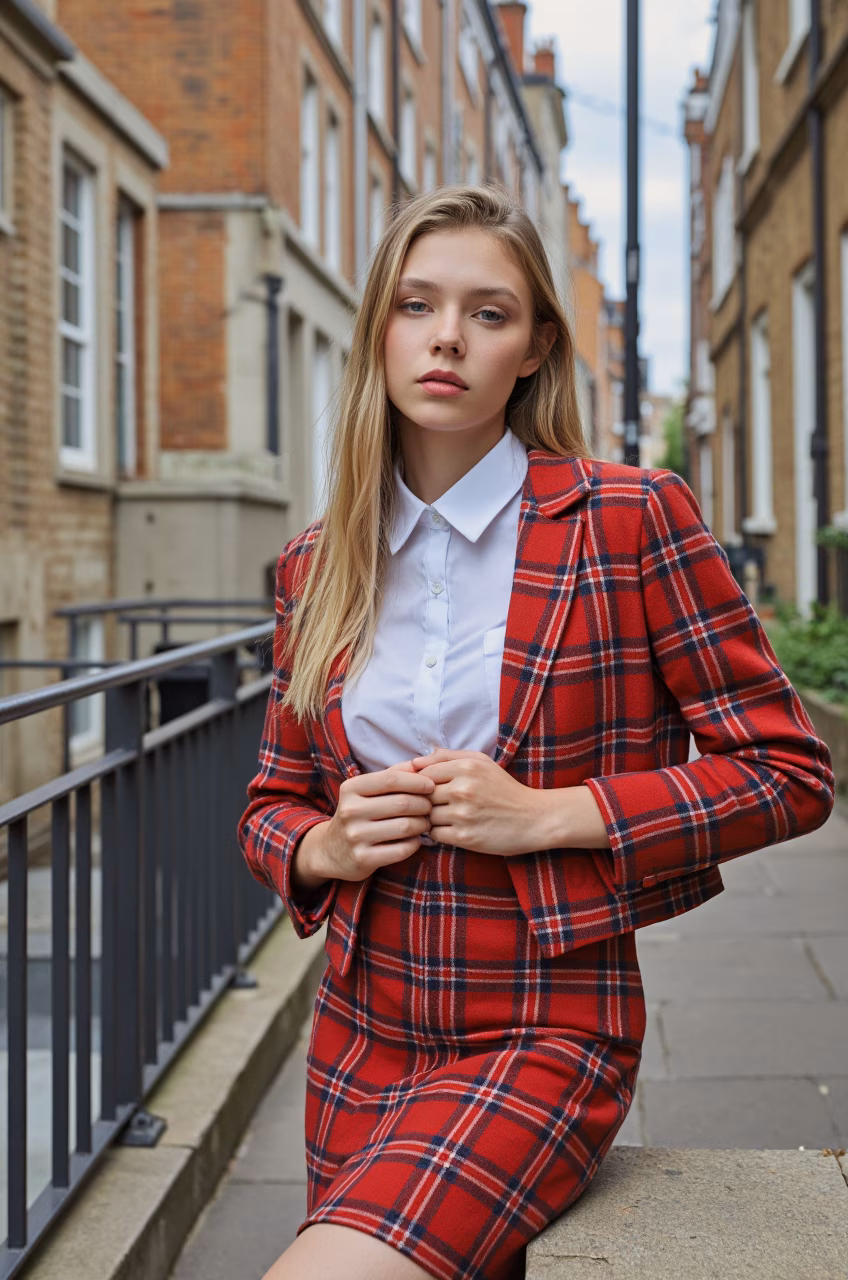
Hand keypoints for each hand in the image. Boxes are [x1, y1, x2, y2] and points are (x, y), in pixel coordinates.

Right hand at [306, 760, 435, 884]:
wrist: (331, 851)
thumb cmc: (358, 814)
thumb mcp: (367, 790)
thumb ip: (393, 774)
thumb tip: (420, 763)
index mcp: (351, 788)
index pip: (392, 780)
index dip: (417, 781)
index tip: (431, 786)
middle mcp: (350, 810)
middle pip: (402, 803)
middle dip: (424, 805)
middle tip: (430, 808)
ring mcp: (355, 836)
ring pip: (405, 826)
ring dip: (423, 824)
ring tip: (425, 823)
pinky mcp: (363, 859)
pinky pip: (402, 849)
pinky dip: (415, 843)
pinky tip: (414, 840)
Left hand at [410, 749, 548, 856]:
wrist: (533, 818)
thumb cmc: (504, 788)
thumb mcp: (481, 762)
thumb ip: (448, 756)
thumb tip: (416, 761)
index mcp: (466, 767)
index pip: (424, 773)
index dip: (423, 783)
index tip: (432, 789)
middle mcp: (463, 789)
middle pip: (423, 795)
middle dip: (427, 801)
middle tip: (439, 804)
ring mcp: (463, 814)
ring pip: (428, 816)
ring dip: (433, 818)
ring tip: (449, 817)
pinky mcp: (465, 837)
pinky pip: (435, 835)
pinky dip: (441, 833)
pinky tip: (454, 828)